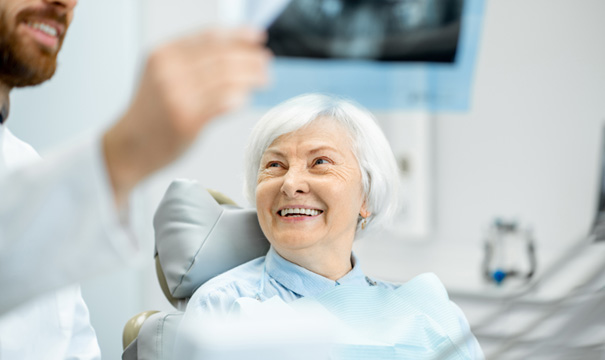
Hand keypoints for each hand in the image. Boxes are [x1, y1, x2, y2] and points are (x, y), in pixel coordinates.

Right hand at [103, 27, 270, 204]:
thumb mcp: (162, 75)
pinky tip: (245, 98)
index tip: (257, 38)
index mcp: (163, 54)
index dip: (239, 36)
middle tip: (265, 63)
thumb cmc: (151, 113)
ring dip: (251, 77)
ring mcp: (177, 96)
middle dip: (250, 58)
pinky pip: (223, 104)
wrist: (129, 146)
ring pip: (227, 79)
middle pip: (222, 57)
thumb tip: (236, 51)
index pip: (210, 37)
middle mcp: (169, 72)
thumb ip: (191, 62)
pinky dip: (239, 98)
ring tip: (264, 79)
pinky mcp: (187, 121)